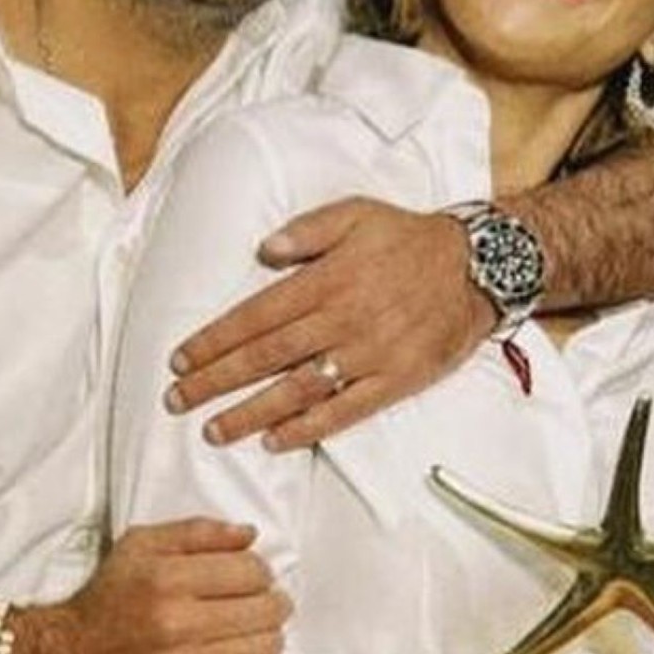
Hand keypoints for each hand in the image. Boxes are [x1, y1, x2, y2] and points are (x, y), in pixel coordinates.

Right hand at [13, 518, 289, 653]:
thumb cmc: (112, 595)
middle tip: (267, 600)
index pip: (250, 571)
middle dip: (273, 602)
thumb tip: (249, 533)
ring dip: (269, 635)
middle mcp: (176, 626)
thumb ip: (197, 532)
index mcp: (166, 580)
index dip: (261, 569)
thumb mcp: (141, 545)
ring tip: (257, 628)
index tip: (253, 574)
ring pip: (263, 650)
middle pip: (264, 611)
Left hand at [165, 198, 495, 450]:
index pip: (257, 315)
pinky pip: (346, 411)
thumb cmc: (406, 238)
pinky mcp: (396, 381)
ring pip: (299, 390)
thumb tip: (265, 250)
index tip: (181, 360)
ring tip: (214, 430)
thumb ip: (307, 230)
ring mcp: (370, 355)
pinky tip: (274, 441)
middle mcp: (343, 319)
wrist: (476, 267)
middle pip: (268, 356)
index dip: (215, 340)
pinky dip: (308, 428)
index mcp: (328, 279)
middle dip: (217, 381)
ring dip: (251, 413)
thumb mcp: (356, 213)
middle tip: (177, 401)